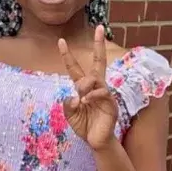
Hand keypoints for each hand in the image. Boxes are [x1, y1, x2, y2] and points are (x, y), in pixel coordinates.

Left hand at [57, 25, 118, 150]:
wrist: (97, 142)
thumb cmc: (85, 127)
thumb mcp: (70, 116)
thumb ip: (67, 105)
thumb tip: (72, 97)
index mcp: (84, 89)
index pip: (75, 69)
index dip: (67, 56)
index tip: (60, 41)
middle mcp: (96, 87)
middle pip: (98, 62)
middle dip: (99, 45)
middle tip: (100, 28)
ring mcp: (105, 94)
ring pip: (95, 78)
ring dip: (85, 85)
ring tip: (81, 97)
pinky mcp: (111, 103)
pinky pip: (101, 92)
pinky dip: (92, 95)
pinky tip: (86, 101)